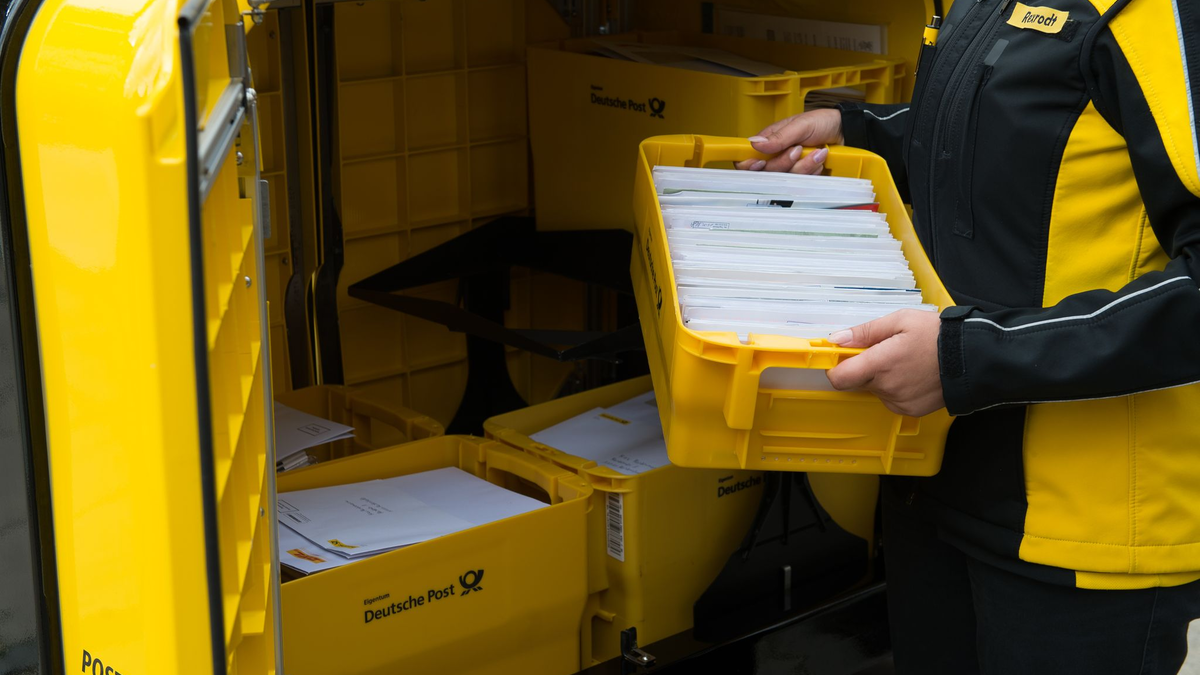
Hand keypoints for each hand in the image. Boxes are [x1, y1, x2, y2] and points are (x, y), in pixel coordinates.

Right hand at [735, 109, 844, 174]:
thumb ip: (778, 137)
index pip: (747, 159)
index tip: (761, 163)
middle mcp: (776, 156)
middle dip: (785, 163)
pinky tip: (820, 160)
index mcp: (769, 142)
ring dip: (804, 166)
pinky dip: (812, 171)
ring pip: (786, 179)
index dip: (749, 165)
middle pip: (767, 173)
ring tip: (817, 152)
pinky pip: (802, 183)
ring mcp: (790, 168)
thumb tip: (755, 143)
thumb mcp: (800, 125)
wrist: (845, 132)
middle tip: (798, 150)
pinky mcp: (803, 176)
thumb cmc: (822, 122)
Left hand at [826, 309, 945, 416]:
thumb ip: (866, 331)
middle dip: (863, 368)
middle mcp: (887, 387)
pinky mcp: (910, 411)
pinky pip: (891, 400)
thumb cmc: (938, 336)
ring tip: (905, 362)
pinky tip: (913, 375)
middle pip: (857, 382)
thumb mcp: (901, 321)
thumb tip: (838, 340)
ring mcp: (899, 402)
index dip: (836, 368)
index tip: (841, 358)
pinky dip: (895, 389)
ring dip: (881, 378)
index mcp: (881, 363)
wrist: (972, 358)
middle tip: (884, 352)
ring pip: (875, 390)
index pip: (840, 378)